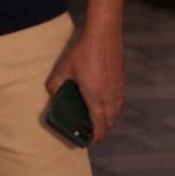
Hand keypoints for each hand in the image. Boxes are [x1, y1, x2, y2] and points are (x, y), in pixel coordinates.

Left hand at [45, 27, 125, 146]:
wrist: (104, 33)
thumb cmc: (83, 51)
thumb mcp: (63, 67)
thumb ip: (55, 83)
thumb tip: (52, 94)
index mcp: (96, 98)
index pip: (100, 127)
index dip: (95, 138)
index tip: (89, 142)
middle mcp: (110, 97)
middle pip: (110, 123)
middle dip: (101, 130)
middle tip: (90, 128)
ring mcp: (119, 89)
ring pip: (117, 112)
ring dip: (108, 119)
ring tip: (97, 116)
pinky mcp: (123, 80)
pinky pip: (120, 101)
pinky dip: (114, 107)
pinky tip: (104, 99)